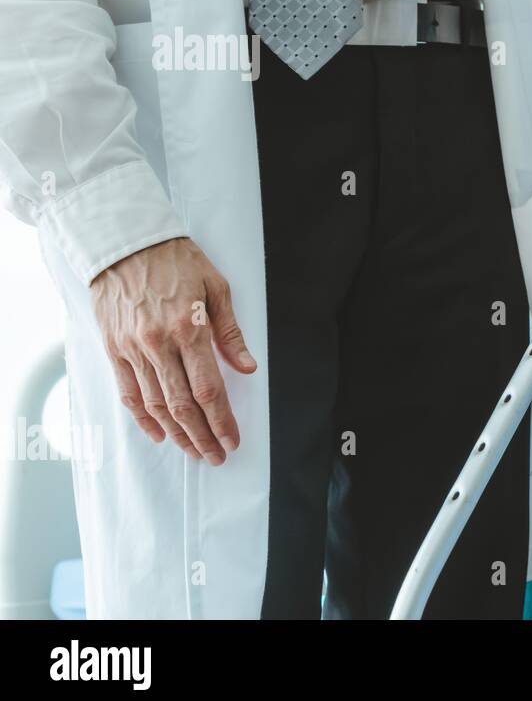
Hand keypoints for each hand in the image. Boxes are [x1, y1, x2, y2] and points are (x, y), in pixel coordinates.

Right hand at [89, 237, 256, 464]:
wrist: (124, 244)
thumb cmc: (176, 261)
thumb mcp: (216, 288)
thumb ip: (231, 332)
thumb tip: (248, 368)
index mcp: (189, 329)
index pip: (208, 388)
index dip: (222, 420)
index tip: (232, 439)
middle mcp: (158, 344)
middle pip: (182, 404)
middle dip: (202, 435)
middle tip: (216, 456)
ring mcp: (132, 349)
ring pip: (156, 404)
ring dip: (177, 433)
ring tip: (194, 451)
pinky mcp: (114, 349)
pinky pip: (129, 392)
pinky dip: (144, 417)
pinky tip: (159, 433)